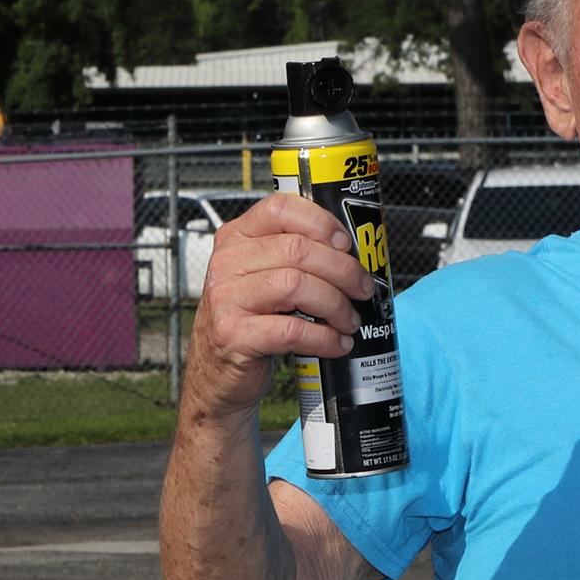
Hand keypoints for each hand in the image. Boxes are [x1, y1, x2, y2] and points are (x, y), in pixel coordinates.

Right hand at [183, 194, 378, 416]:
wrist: (216, 371)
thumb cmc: (248, 320)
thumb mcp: (261, 278)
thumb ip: (293, 259)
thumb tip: (351, 256)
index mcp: (237, 238)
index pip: (280, 208)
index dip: (320, 222)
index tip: (346, 244)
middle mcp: (227, 263)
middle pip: (297, 249)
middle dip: (342, 270)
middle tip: (362, 289)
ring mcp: (226, 299)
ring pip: (296, 285)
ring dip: (335, 304)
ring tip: (349, 320)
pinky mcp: (234, 335)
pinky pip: (291, 330)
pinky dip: (324, 338)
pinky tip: (336, 343)